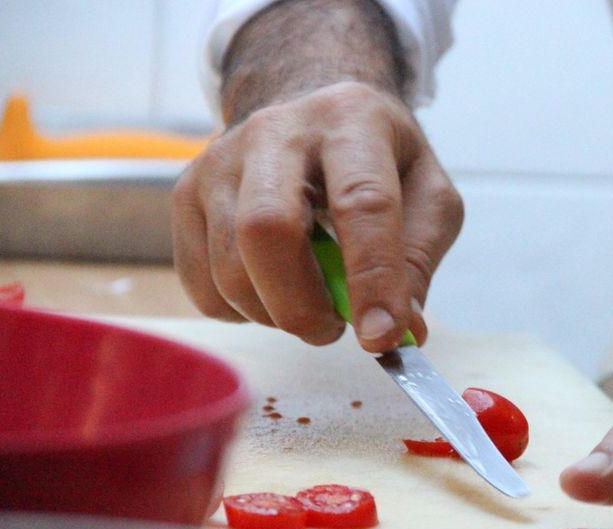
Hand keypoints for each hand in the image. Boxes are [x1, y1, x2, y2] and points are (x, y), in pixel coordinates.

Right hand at [172, 81, 462, 351]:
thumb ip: (418, 261)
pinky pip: (202, 285)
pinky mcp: (186, 194)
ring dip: (276, 313)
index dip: (372, 278)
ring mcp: (219, 161)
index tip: (380, 336)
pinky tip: (273, 289)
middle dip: (301, 305)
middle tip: (333, 329)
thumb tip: (403, 332)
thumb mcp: (426, 194)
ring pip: (230, 266)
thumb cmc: (377, 158)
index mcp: (350, 121)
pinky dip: (241, 311)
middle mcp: (275, 131)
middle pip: (267, 228)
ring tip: (311, 303)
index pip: (360, 203)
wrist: (309, 108)